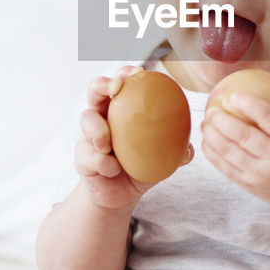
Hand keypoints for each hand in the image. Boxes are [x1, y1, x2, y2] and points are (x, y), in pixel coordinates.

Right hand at [75, 66, 193, 209]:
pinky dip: (102, 162)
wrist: (121, 195)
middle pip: (94, 90)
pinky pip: (88, 155)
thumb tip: (188, 150)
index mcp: (122, 110)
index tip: (139, 73)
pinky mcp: (82, 157)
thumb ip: (175, 152)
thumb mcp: (161, 159)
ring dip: (98, 129)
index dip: (126, 73)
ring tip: (107, 145)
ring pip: (86, 118)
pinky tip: (113, 169)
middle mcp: (103, 117)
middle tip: (115, 89)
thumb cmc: (141, 167)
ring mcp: (89, 136)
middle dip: (102, 84)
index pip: (122, 83)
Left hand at [201, 80, 269, 209]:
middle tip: (212, 109)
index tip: (235, 95)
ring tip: (205, 122)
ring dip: (213, 136)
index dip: (251, 105)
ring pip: (231, 152)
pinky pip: (225, 167)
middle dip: (223, 120)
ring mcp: (262, 175)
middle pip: (245, 136)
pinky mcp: (249, 185)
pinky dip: (212, 154)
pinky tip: (206, 140)